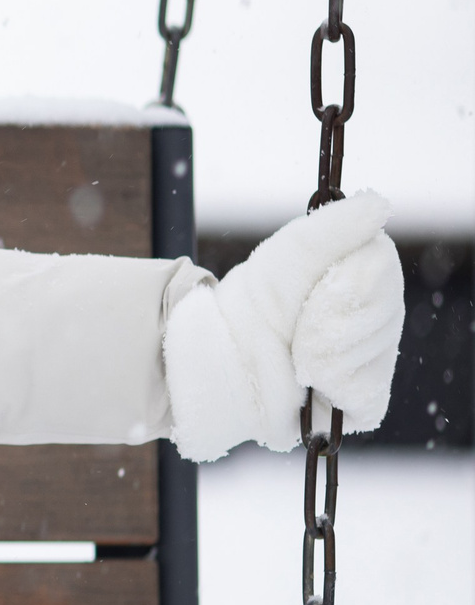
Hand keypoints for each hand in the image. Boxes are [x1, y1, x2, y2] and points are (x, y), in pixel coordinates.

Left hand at [164, 191, 403, 460]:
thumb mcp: (289, 254)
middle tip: (294, 333)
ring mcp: (371, 357)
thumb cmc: (256, 300)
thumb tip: (377, 205)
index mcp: (362, 275)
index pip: (382, 270)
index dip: (344, 285)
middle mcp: (375, 315)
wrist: (220, 357)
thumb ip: (332, 227)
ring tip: (296, 360)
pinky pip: (370, 395)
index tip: (306, 293)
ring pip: (375, 355)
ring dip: (327, 358)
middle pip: (383, 314)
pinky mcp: (360, 399)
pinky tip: (313, 385)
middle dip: (330, 324)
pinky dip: (337, 389)